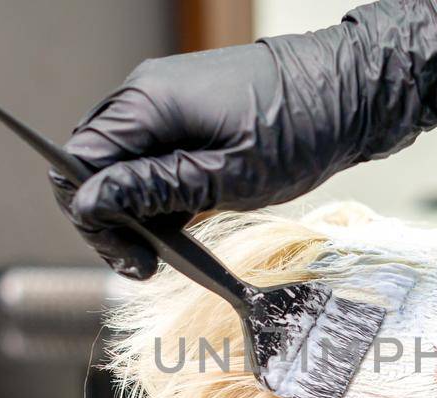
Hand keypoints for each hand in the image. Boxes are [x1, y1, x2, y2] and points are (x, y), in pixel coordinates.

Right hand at [49, 0, 436, 277]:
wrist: (356, 91)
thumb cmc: (305, 128)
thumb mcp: (230, 176)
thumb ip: (157, 189)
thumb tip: (92, 203)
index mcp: (149, 104)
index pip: (80, 162)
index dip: (92, 216)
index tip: (129, 257)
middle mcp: (149, 96)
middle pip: (96, 165)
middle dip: (111, 220)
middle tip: (146, 266)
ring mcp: (170, 103)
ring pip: (125, 165)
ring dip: (137, 212)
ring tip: (168, 254)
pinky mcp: (192, 116)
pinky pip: (155, 158)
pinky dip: (162, 194)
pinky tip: (184, 226)